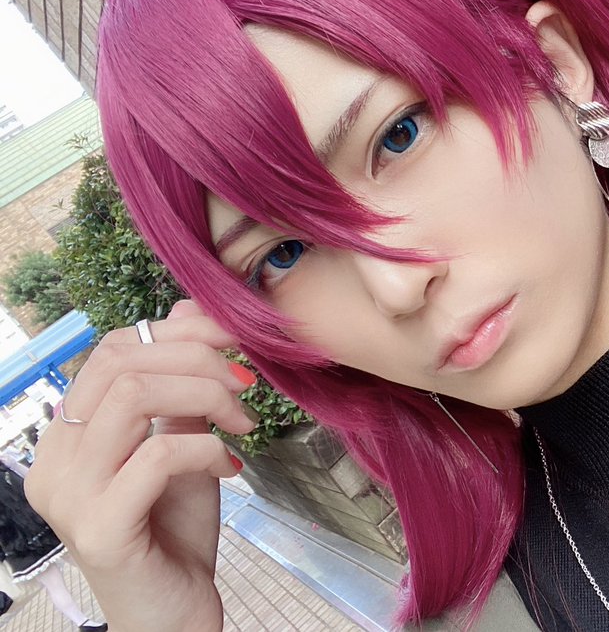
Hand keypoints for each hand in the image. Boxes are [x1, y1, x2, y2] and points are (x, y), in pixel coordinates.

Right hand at [25, 300, 259, 631]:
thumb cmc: (174, 529)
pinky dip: (208, 448)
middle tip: (246, 381)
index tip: (233, 340)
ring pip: (133, 397)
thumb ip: (177, 387)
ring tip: (243, 421)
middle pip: (119, 363)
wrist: (175, 612)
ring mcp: (71, 495)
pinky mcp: (101, 528)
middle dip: (197, 357)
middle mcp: (54, 461)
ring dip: (205, 395)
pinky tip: (232, 467)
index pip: (111, 350)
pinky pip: (158, 455)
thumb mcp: (180, 442)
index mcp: (66, 436)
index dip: (178, 332)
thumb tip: (188, 314)